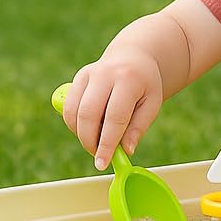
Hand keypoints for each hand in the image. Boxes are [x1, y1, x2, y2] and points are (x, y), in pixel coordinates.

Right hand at [62, 49, 163, 169]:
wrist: (133, 57)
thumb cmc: (145, 85)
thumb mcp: (152, 104)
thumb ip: (139, 127)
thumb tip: (126, 150)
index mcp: (128, 80)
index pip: (114, 117)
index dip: (107, 143)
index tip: (102, 163)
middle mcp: (105, 74)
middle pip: (88, 114)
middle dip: (89, 141)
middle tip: (99, 155)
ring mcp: (88, 74)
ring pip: (73, 112)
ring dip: (81, 134)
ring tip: (98, 140)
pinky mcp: (77, 78)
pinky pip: (68, 107)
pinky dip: (75, 124)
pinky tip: (91, 127)